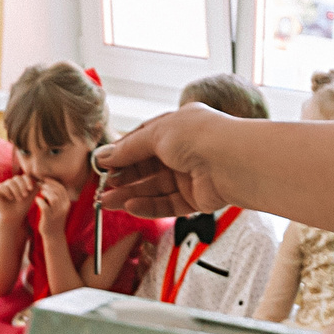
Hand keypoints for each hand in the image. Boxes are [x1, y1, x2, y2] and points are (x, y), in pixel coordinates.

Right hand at [0, 174, 35, 214]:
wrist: (14, 216)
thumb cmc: (23, 206)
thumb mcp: (31, 197)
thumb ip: (36, 188)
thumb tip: (41, 181)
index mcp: (21, 182)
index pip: (24, 176)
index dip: (28, 181)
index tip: (31, 189)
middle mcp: (12, 182)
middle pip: (17, 178)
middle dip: (22, 186)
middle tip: (25, 195)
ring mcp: (5, 185)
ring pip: (10, 182)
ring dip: (16, 190)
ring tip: (19, 199)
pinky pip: (2, 186)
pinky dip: (7, 192)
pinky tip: (11, 198)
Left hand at [36, 178, 74, 226]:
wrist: (53, 235)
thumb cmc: (54, 219)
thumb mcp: (58, 207)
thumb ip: (56, 197)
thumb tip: (48, 184)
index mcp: (67, 203)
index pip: (61, 188)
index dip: (53, 182)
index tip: (45, 179)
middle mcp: (64, 207)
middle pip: (57, 191)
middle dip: (48, 185)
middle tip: (40, 184)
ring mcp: (57, 213)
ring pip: (53, 198)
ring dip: (45, 192)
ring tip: (39, 191)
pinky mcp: (49, 218)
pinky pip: (45, 206)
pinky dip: (40, 201)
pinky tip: (36, 199)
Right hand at [96, 107, 230, 218]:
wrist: (234, 160)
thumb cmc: (200, 136)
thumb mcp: (156, 134)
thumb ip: (129, 149)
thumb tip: (104, 156)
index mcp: (177, 126)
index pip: (143, 140)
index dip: (122, 154)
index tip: (102, 166)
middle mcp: (184, 150)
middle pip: (146, 167)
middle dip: (122, 178)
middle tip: (100, 190)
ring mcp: (190, 175)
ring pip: (154, 188)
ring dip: (130, 194)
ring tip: (106, 203)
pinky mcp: (196, 198)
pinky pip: (167, 204)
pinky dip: (148, 206)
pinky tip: (130, 207)